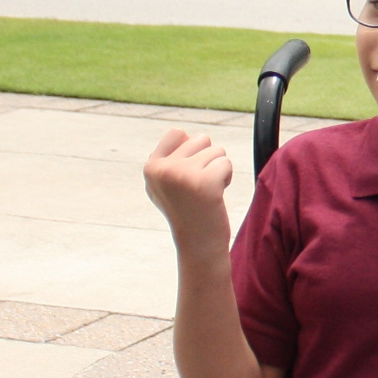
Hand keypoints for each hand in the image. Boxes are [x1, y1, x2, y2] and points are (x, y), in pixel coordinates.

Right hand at [145, 128, 233, 257]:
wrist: (198, 245)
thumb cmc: (187, 211)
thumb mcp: (166, 185)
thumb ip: (168, 159)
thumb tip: (182, 133)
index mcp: (150, 168)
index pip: (177, 132)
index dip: (191, 149)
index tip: (188, 175)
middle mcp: (162, 169)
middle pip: (200, 139)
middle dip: (208, 159)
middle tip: (199, 186)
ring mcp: (182, 175)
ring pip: (217, 150)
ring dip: (218, 169)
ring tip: (206, 192)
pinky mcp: (204, 183)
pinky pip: (226, 163)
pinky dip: (227, 178)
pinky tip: (216, 196)